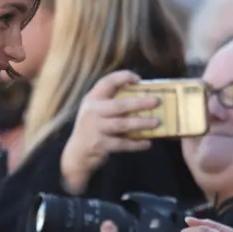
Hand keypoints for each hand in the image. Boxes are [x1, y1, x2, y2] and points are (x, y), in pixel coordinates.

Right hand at [60, 71, 159, 194]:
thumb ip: (110, 102)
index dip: (123, 77)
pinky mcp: (100, 144)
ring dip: (141, 123)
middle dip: (139, 103)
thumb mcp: (95, 111)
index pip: (106, 82)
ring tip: (156, 122)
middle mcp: (92, 112)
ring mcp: (96, 129)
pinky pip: (122, 143)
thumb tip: (141, 96)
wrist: (77, 154)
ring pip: (122, 124)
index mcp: (92, 99)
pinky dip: (136, 144)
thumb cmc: (91, 129)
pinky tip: (147, 143)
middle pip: (119, 105)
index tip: (138, 79)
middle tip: (156, 101)